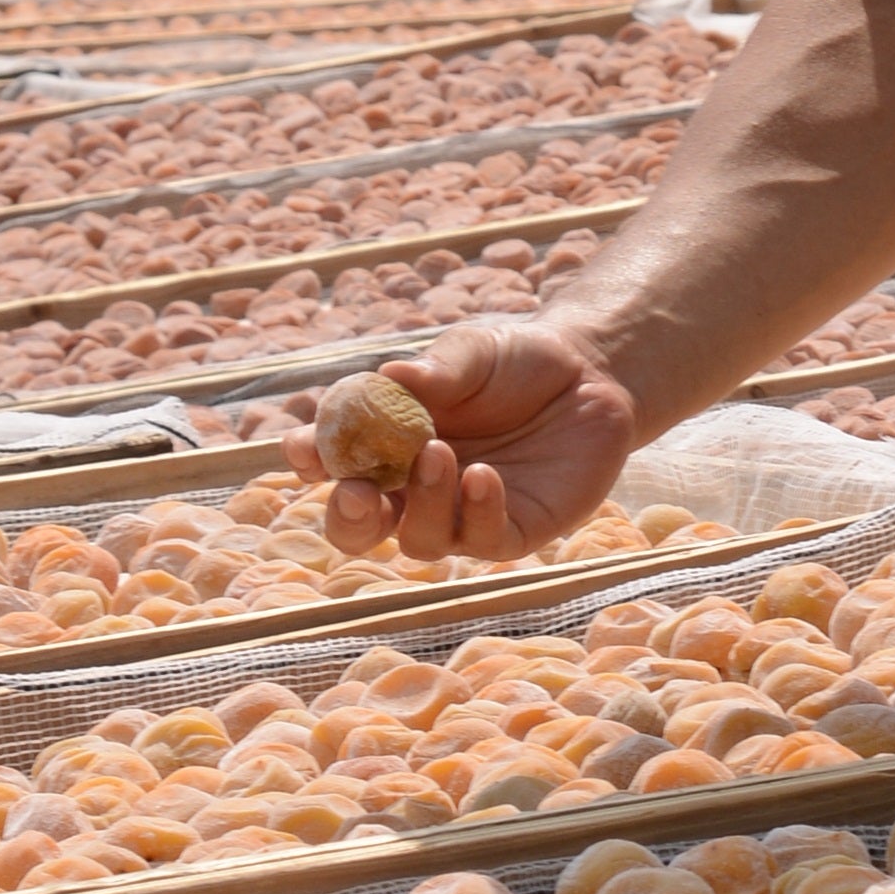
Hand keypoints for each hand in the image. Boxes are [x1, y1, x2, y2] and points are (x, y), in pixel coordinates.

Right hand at [286, 323, 645, 562]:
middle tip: (354, 491)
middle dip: (347, 517)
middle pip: (359, 528)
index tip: (304, 447)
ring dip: (422, 503)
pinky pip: (483, 540)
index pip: (329, 463)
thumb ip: (435, 371)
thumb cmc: (515, 363)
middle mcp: (413, 489)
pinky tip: (483, 474)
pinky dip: (477, 511)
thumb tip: (391, 376)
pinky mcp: (514, 530)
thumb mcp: (472, 353)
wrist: (590, 374)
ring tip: (439, 454)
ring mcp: (461, 515)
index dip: (308, 460)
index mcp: (385, 444)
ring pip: (420, 540)